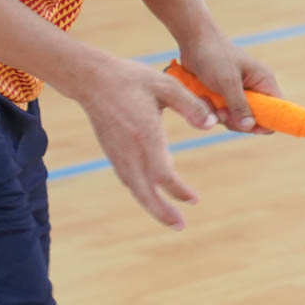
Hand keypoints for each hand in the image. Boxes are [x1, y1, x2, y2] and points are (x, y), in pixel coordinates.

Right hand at [71, 56, 217, 228]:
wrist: (93, 79)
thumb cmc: (132, 79)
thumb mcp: (166, 86)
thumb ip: (191, 105)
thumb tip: (212, 124)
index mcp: (145, 135)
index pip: (163, 174)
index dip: (179, 190)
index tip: (194, 200)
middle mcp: (129, 151)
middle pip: (145, 191)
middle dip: (162, 212)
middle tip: (180, 226)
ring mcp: (117, 153)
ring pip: (135, 189)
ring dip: (151, 206)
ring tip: (170, 218)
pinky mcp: (111, 152)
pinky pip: (128, 179)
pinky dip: (140, 192)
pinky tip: (150, 194)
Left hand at [176, 27, 281, 134]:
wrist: (193, 41)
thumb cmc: (214, 56)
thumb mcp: (227, 81)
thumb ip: (239, 105)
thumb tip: (249, 127)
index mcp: (264, 82)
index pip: (277, 110)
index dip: (266, 121)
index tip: (246, 126)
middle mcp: (255, 89)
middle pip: (255, 120)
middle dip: (237, 120)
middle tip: (222, 112)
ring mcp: (239, 94)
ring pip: (236, 119)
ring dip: (222, 116)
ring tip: (210, 102)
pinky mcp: (225, 96)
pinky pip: (224, 114)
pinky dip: (213, 111)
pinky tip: (204, 100)